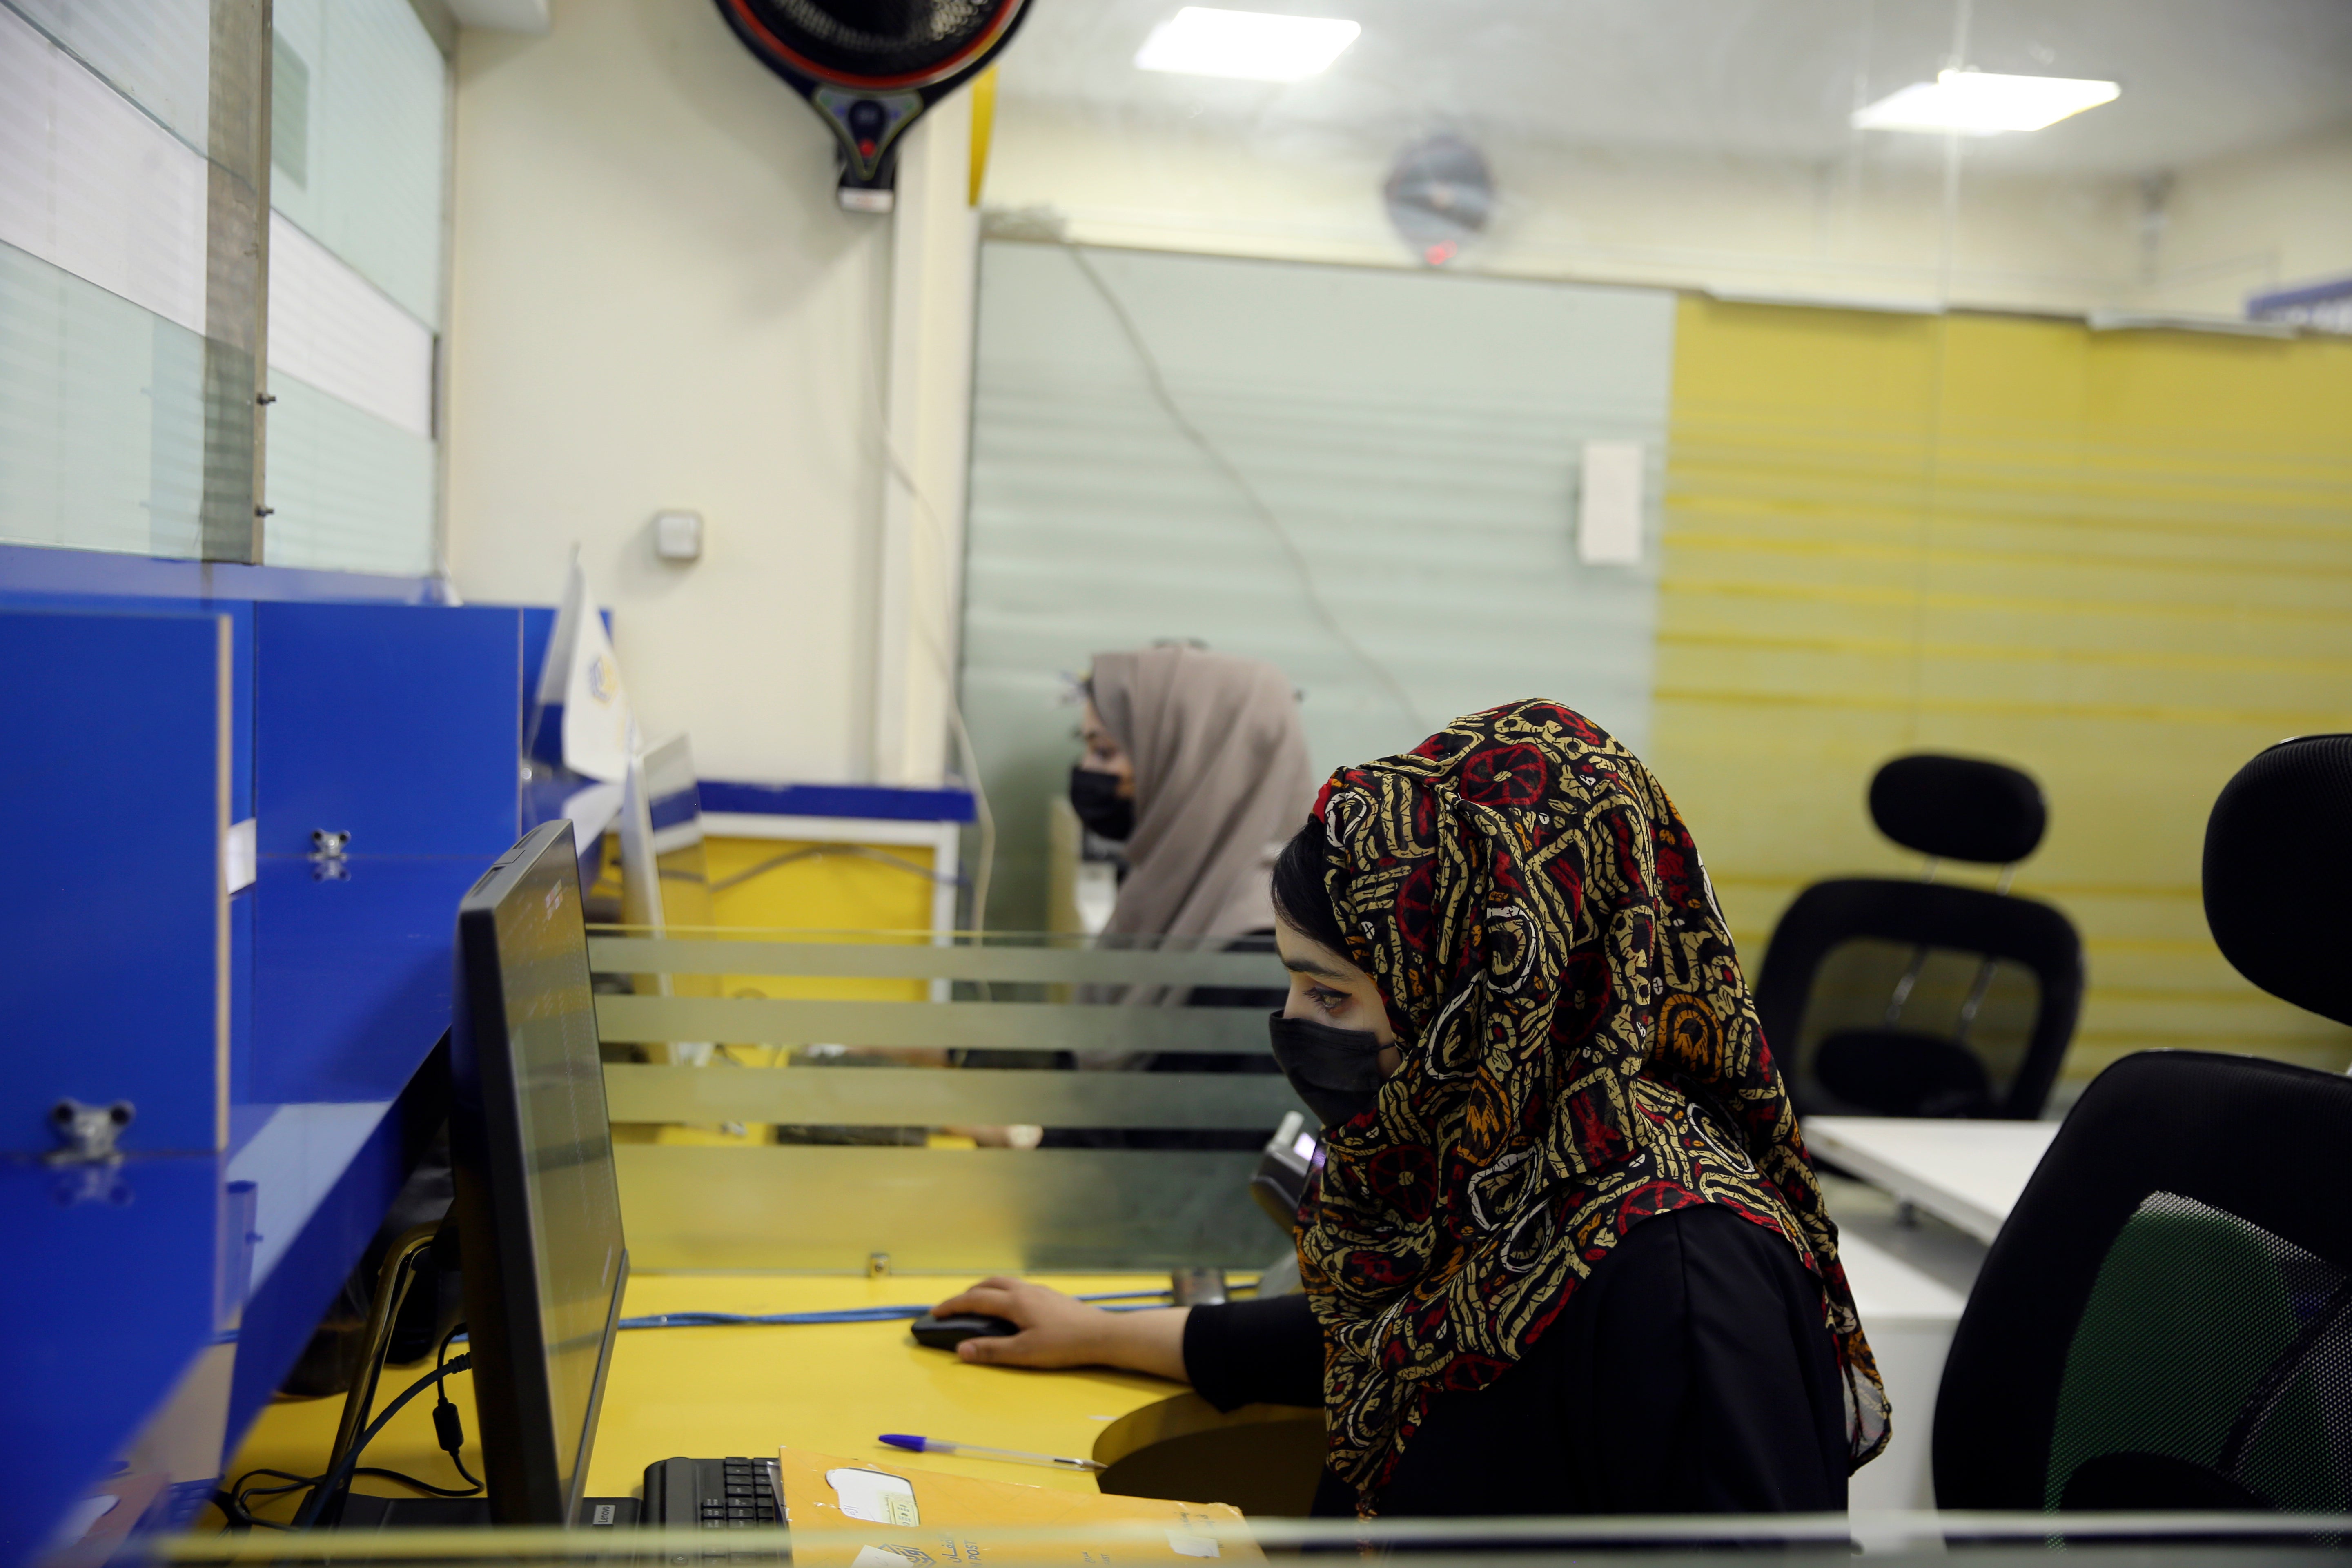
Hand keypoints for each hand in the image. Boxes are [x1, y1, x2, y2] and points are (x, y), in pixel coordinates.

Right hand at [929, 1277, 1189, 1381]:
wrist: (1102, 1335)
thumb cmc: (1063, 1345)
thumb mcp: (1024, 1353)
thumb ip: (991, 1351)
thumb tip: (961, 1349)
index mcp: (1014, 1302)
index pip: (975, 1300)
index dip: (952, 1306)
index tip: (935, 1312)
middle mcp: (1025, 1290)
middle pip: (989, 1284)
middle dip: (967, 1294)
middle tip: (954, 1308)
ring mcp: (1040, 1291)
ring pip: (1005, 1283)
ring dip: (986, 1290)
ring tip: (978, 1304)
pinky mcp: (1051, 1296)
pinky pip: (1018, 1287)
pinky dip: (1002, 1292)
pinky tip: (1009, 1307)